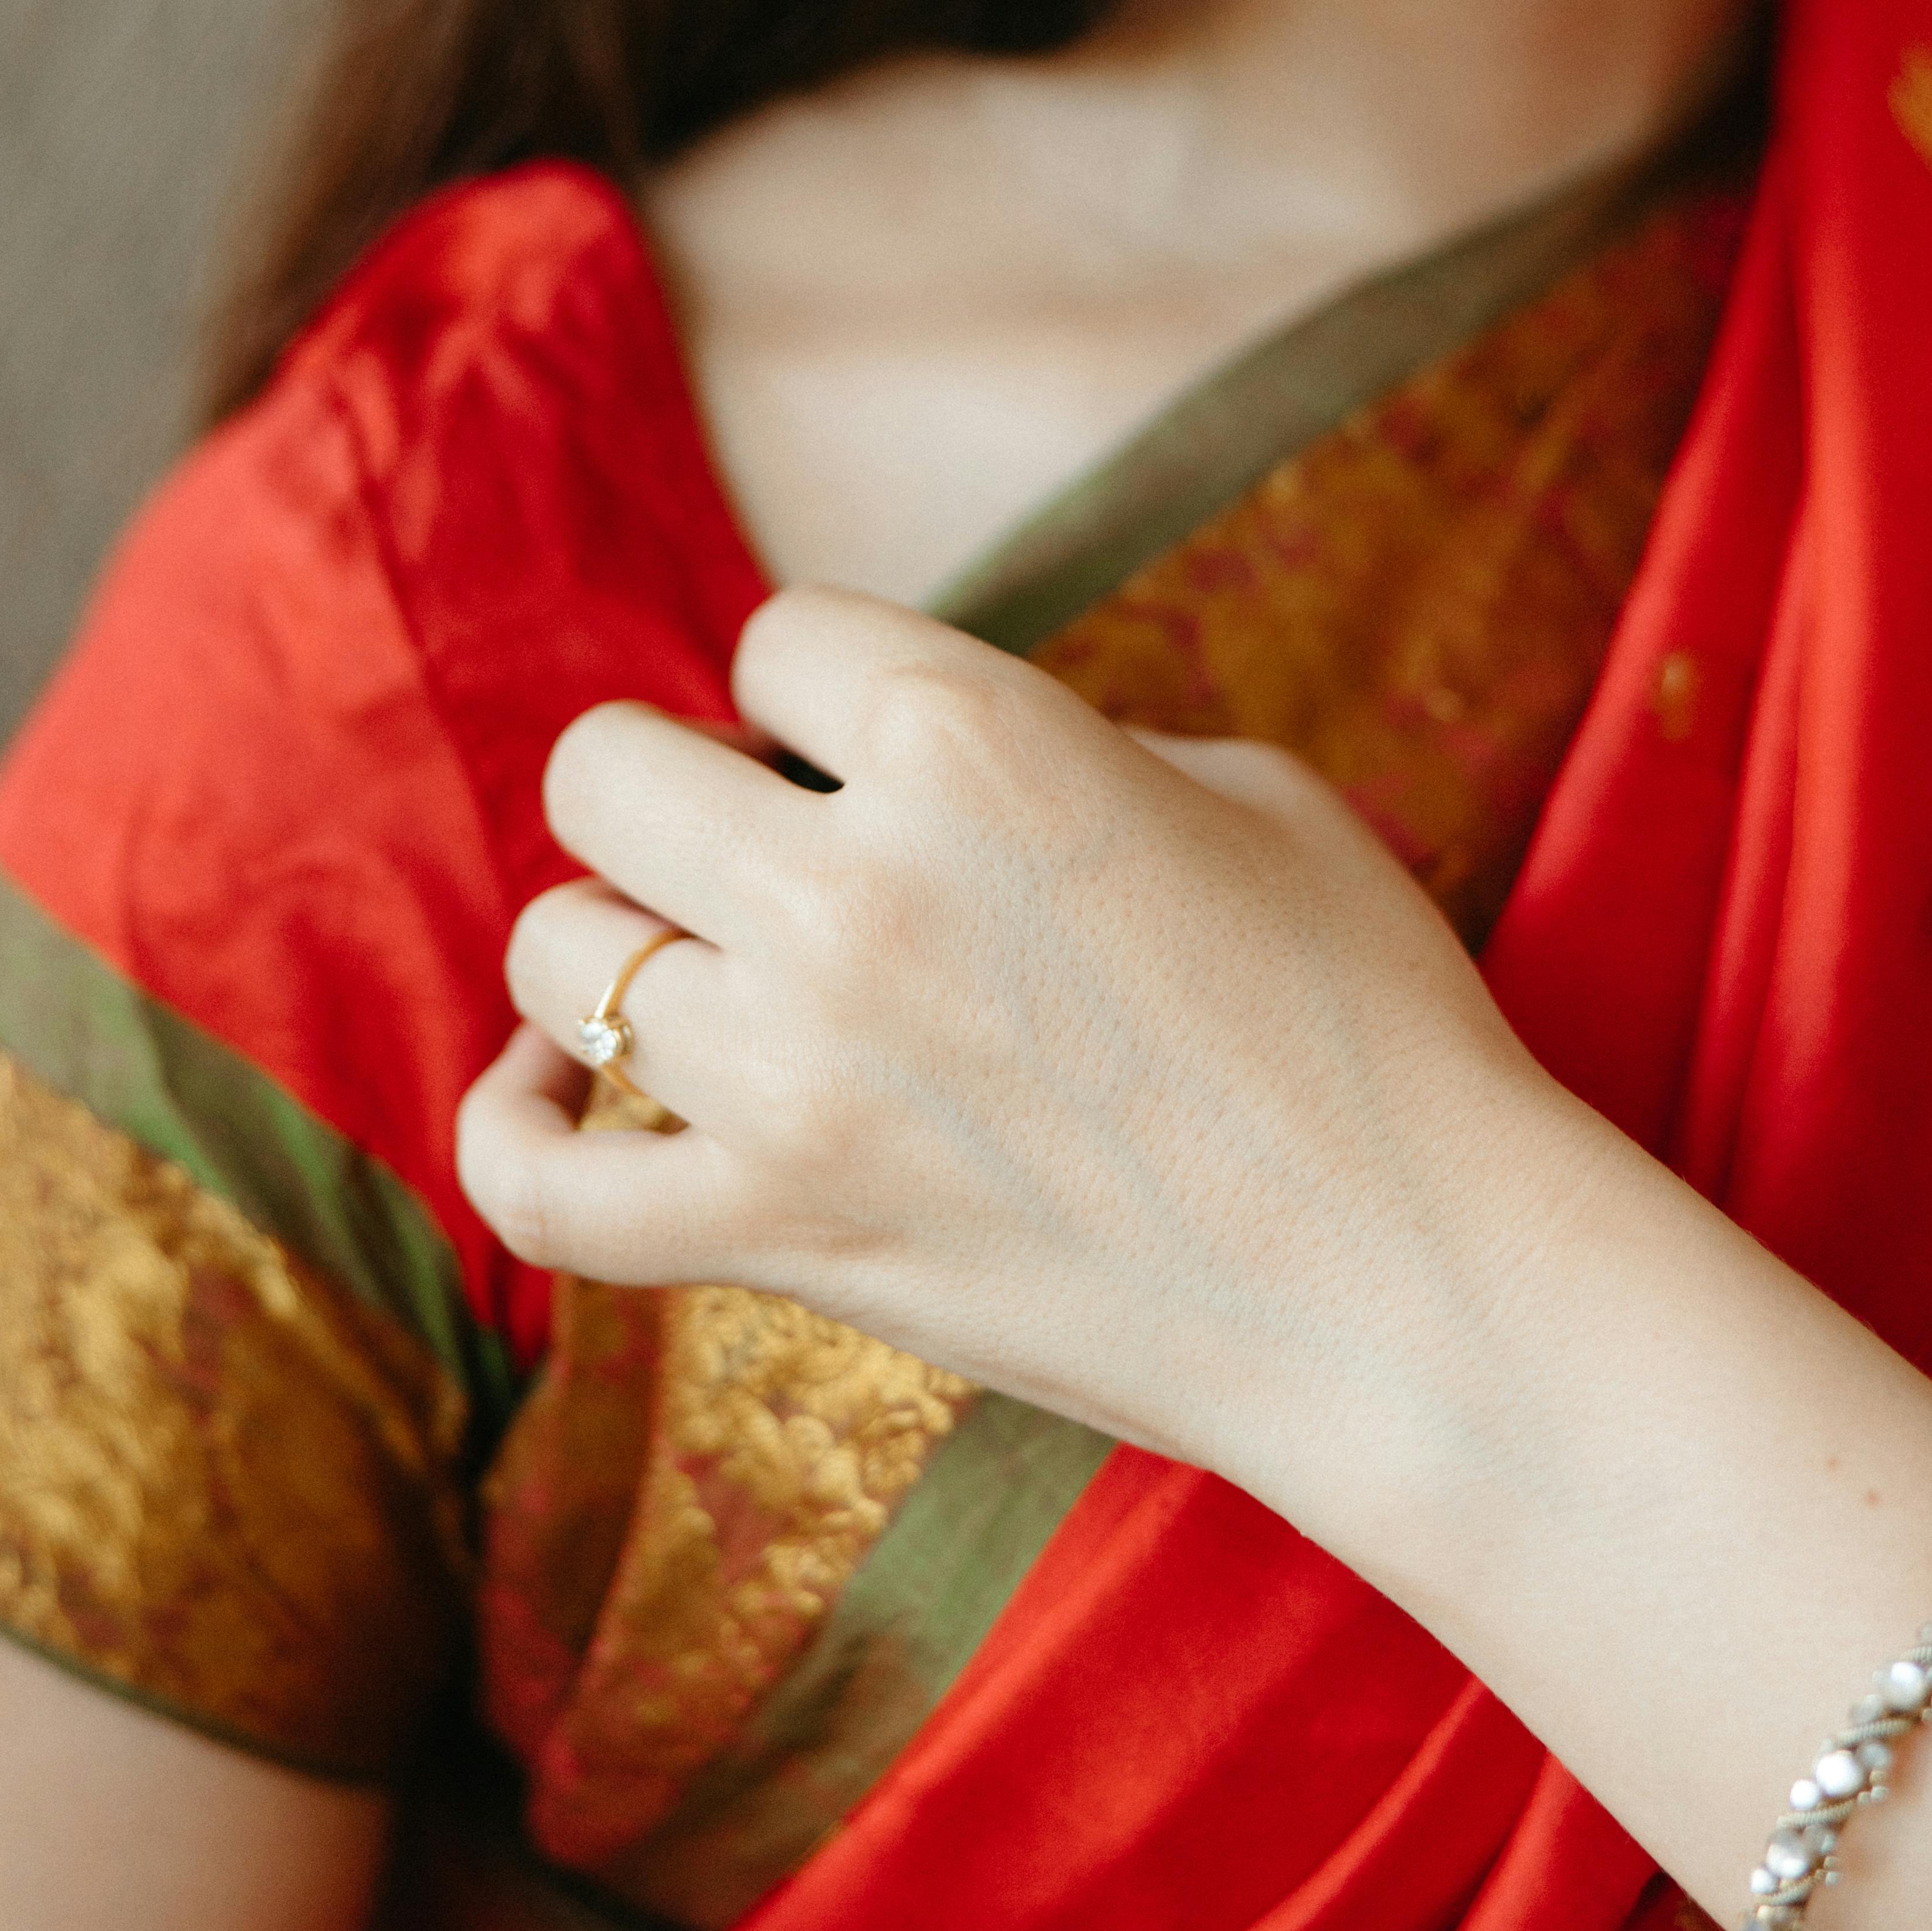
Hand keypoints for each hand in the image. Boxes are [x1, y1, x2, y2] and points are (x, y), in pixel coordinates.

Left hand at [456, 586, 1552, 1523]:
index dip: (820, 691)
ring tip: (718, 976)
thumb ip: (1046, 740)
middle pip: (604, 772)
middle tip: (769, 852)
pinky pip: (539, 1185)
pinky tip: (545, 1088)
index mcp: (976, 736)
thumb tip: (911, 753)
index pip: (775, 639)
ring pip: (559, 954)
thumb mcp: (1242, 791)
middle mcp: (856, 887)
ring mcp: (799, 1072)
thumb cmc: (1368, 1024)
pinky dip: (513, 1130)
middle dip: (675, 791)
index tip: (874, 751)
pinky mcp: (781, 1234)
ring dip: (628, 951)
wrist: (1418, 1291)